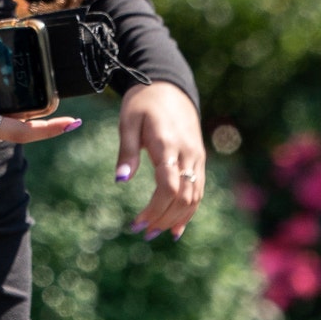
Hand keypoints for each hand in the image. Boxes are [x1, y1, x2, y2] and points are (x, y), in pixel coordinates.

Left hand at [115, 80, 205, 239]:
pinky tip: (176, 227)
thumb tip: (120, 181)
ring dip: (176, 219)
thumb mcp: (128, 122)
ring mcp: (197, 157)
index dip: (155, 209)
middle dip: (164, 219)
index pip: (168, 187)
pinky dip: (189, 211)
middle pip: (183, 197)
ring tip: (155, 233)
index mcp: (167, 144)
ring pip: (194, 197)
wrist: (169, 86)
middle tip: (142, 233)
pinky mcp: (199, 159)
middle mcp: (187, 154)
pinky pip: (199, 190)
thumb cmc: (142, 103)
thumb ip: (126, 152)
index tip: (137, 223)